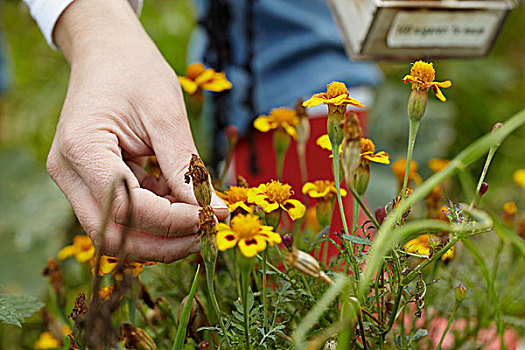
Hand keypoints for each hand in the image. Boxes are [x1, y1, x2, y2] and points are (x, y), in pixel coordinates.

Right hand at [47, 0, 227, 262]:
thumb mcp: (166, 114)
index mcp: (82, 149)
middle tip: (208, 231)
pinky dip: (157, 216)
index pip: (125, 207)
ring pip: (117, 232)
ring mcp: (76, 180)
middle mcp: (69, 172)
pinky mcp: (92, 182)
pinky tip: (183, 200)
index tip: (214, 215)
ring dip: (162, 234)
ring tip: (201, 215)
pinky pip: (123, 214)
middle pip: (112, 235)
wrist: (109, 52)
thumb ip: (185, 166)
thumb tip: (211, 211)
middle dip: (165, 243)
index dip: (174, 220)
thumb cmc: (136, 71)